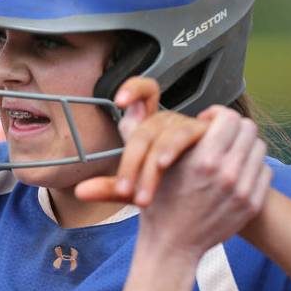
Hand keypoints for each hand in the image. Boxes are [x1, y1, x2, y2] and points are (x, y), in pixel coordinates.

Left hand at [75, 77, 208, 205]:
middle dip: (131, 162)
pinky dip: (174, 147)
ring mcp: (191, 128)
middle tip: (125, 191)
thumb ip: (111, 189)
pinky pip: (192, 134)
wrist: (204, 202)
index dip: (135, 88)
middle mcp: (170, 123)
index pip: (146, 93)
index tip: (120, 100)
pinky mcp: (209, 138)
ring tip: (143, 191)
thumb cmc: (170, 189)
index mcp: (151, 127)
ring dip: (152, 163)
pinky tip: (165, 162)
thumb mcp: (136, 190)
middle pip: (147, 129)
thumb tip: (80, 192)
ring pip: (166, 136)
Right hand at [141, 106, 271, 258]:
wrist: (172, 245)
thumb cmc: (159, 204)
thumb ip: (168, 135)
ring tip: (228, 154)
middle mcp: (227, 173)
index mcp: (203, 160)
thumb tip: (162, 107)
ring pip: (259, 149)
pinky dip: (252, 168)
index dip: (218, 115)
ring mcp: (242, 190)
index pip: (229, 118)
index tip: (208, 123)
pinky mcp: (251, 204)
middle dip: (233, 128)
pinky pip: (264, 171)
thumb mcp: (156, 166)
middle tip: (220, 136)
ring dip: (244, 147)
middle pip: (249, 129)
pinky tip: (235, 172)